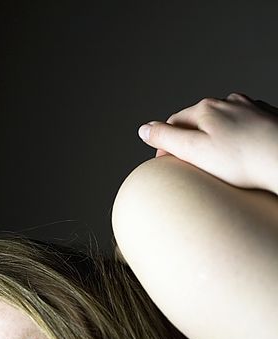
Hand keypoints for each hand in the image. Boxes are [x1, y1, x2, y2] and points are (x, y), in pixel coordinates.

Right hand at [137, 92, 277, 194]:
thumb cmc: (243, 160)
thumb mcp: (193, 150)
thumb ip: (165, 138)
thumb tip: (143, 129)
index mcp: (206, 108)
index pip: (173, 123)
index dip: (165, 144)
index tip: (166, 164)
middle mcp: (228, 102)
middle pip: (198, 121)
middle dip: (190, 140)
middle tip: (191, 165)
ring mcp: (250, 108)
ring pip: (222, 122)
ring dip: (215, 138)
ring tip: (217, 161)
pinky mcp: (268, 118)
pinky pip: (244, 126)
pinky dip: (238, 138)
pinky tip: (240, 154)